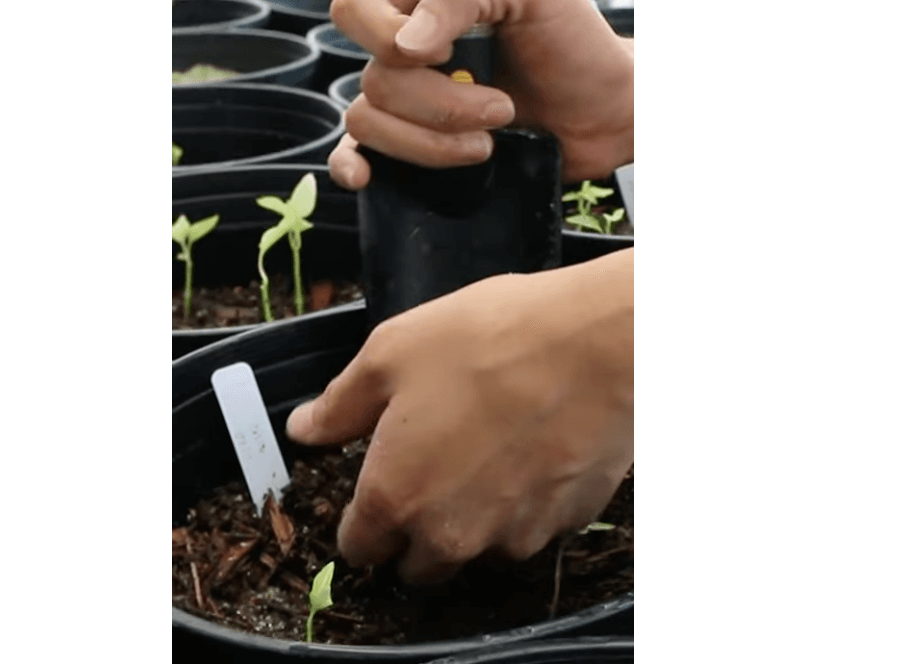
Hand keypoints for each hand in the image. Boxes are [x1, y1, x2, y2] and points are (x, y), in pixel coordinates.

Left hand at [286, 249, 633, 583]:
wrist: (599, 343)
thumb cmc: (489, 339)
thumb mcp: (390, 353)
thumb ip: (339, 405)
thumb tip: (305, 429)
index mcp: (396, 498)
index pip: (360, 549)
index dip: (361, 520)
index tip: (374, 488)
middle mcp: (452, 535)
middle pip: (419, 565)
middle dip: (416, 529)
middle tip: (432, 464)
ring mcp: (515, 535)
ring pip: (479, 547)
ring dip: (475, 516)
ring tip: (489, 446)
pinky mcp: (567, 523)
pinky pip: (532, 525)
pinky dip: (526, 500)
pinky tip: (533, 446)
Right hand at [327, 0, 633, 190]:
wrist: (605, 115)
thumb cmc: (576, 42)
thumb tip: (405, 46)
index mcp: (423, 2)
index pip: (356, 10)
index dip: (389, 36)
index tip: (448, 49)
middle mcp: (407, 52)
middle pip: (372, 80)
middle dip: (441, 104)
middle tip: (501, 108)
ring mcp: (408, 104)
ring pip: (369, 123)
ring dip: (433, 143)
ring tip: (488, 142)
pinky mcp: (415, 149)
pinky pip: (356, 154)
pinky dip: (353, 165)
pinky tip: (366, 177)